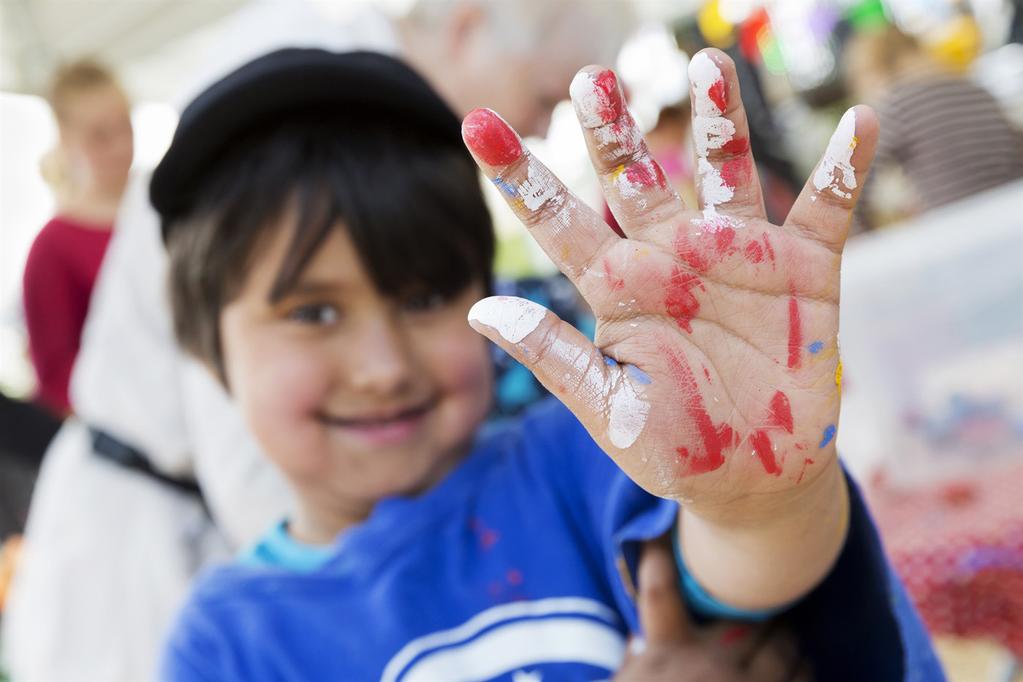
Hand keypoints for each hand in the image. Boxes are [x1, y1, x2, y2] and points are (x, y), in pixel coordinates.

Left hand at [462, 49, 875, 520]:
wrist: (752, 478)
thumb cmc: (673, 445)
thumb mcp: (608, 407)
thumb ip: (553, 355)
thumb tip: (481, 310)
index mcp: (618, 289)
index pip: (560, 223)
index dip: (522, 177)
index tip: (479, 126)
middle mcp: (673, 258)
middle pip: (636, 180)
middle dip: (613, 132)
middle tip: (589, 79)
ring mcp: (739, 259)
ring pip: (725, 175)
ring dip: (720, 123)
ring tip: (708, 65)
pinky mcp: (803, 272)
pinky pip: (827, 210)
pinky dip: (843, 170)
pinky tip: (860, 124)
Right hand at [614, 541, 810, 681]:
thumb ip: (637, 669)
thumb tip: (638, 646)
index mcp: (663, 657)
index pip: (659, 592)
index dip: (658, 555)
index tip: (661, 528)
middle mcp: (707, 666)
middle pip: (741, 616)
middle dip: (760, 607)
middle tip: (768, 596)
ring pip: (781, 646)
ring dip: (789, 638)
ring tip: (790, 635)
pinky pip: (801, 681)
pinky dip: (804, 673)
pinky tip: (804, 669)